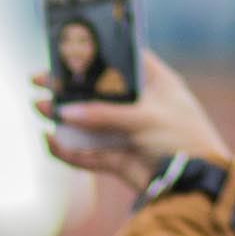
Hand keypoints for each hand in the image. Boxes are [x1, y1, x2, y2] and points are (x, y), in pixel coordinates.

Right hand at [34, 49, 231, 192]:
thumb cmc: (183, 140)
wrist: (195, 186)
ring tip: (39, 108)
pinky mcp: (121, 159)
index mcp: (156, 84)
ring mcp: (129, 133)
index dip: (98, 53)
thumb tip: (64, 113)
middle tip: (40, 80)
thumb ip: (103, 115)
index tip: (69, 48)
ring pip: (90, 123)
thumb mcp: (144, 119)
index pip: (123, 60)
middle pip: (99, 92)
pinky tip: (51, 142)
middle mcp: (140, 106)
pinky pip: (89, 154)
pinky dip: (70, 151)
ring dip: (64, 118)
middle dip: (70, 88)